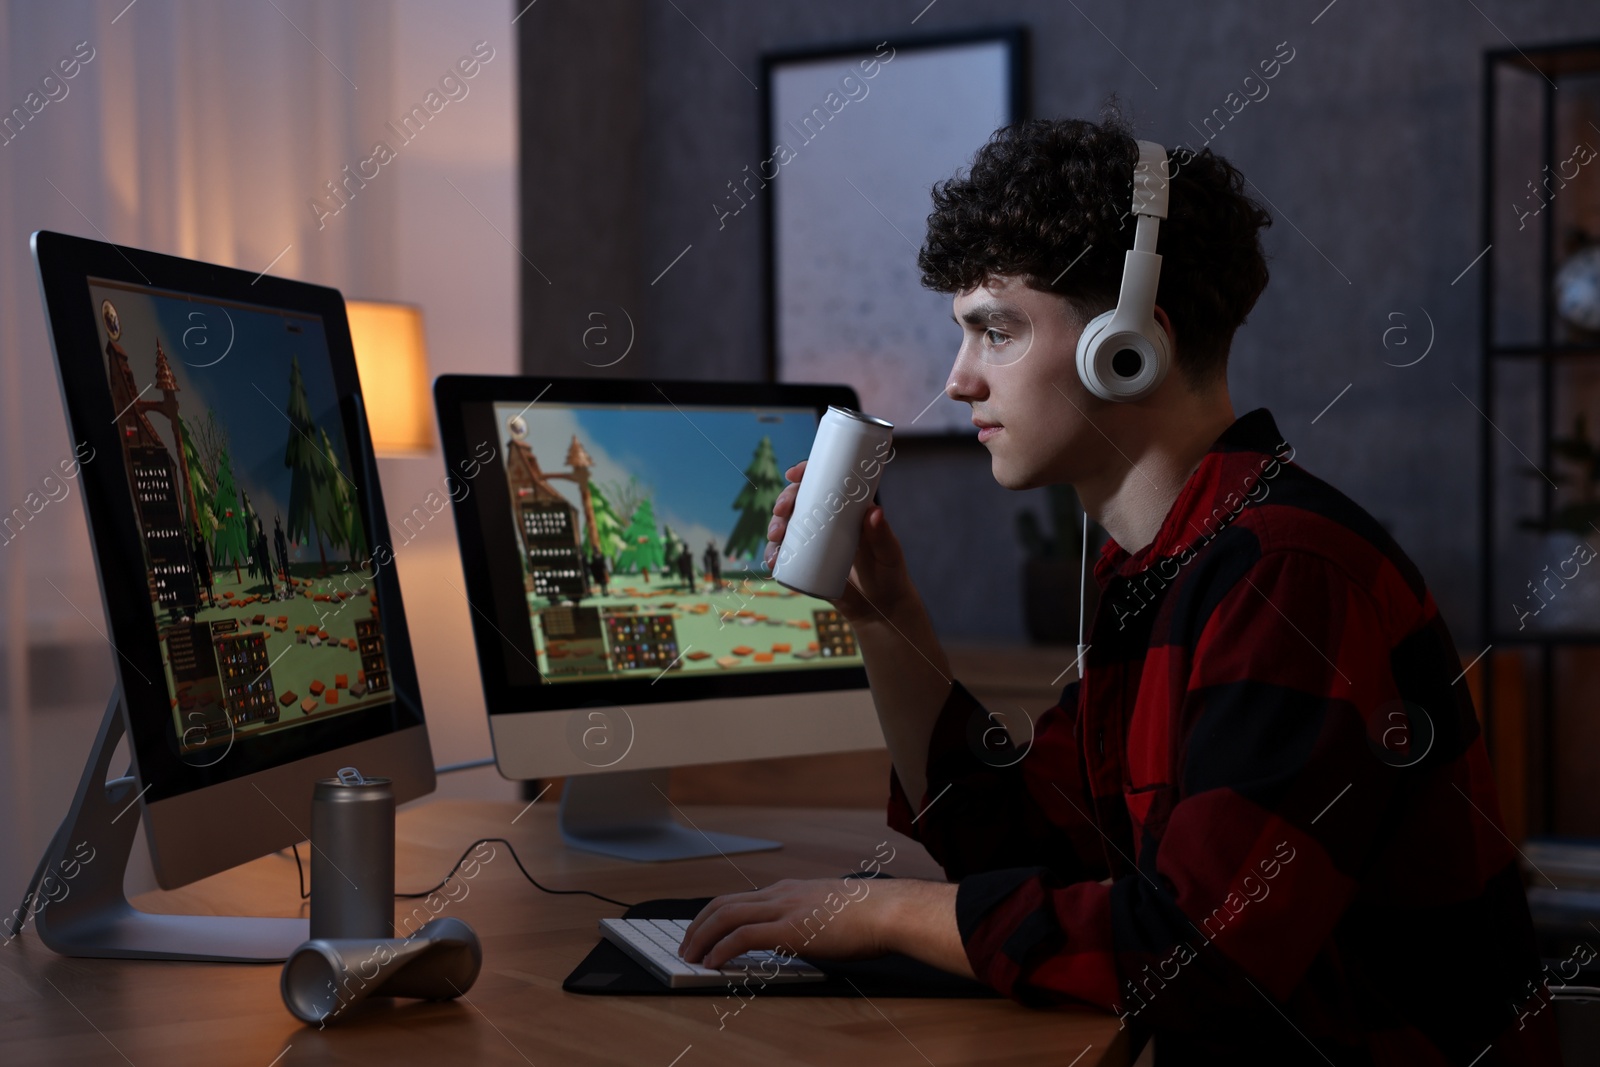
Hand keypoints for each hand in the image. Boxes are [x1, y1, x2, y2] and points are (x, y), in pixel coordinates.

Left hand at [679, 877, 974, 979]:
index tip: (702, 932)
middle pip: (724, 902)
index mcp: (790, 889)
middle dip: (698, 925)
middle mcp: (781, 893)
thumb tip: (803, 936)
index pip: (739, 897)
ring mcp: (784, 908)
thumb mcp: (830, 912)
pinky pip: (743, 936)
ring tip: (691, 957)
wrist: (889, 910)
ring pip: (726, 915)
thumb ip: (809, 920)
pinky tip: (713, 963)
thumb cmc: (870, 915)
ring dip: (702, 937)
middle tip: (686, 946)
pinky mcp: (790, 928)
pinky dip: (722, 949)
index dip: (714, 915)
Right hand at [762, 460, 914, 623]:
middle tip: (782, 511)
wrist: (880, 607)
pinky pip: (784, 557)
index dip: (805, 474)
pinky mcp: (806, 566)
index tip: (794, 475)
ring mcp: (813, 544)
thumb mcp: (888, 551)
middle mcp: (826, 523)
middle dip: (783, 502)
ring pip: (786, 528)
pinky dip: (773, 556)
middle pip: (797, 503)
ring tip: (776, 538)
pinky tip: (772, 560)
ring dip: (774, 528)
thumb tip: (874, 512)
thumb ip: (882, 535)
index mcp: (845, 510)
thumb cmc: (889, 572)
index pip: (822, 483)